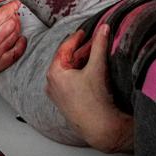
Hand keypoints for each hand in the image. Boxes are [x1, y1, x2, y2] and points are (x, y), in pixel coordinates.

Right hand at [0, 0, 26, 72]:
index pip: (4, 14)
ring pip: (15, 37)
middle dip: (13, 16)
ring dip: (15, 28)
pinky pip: (16, 54)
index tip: (15, 3)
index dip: (12, 6)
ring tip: (10, 23)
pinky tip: (19, 38)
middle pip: (12, 24)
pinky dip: (20, 45)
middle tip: (9, 13)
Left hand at [46, 24, 133, 152]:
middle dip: (81, 50)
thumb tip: (103, 28)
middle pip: (67, 59)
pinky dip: (80, 72)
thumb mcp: (96, 67)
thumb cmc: (94, 101)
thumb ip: (99, 45)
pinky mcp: (65, 101)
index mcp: (55, 73)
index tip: (85, 32)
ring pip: (69, 70)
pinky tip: (92, 70)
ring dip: (81, 61)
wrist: (99, 127)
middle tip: (94, 41)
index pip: (64, 48)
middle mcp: (52, 83)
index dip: (76, 38)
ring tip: (95, 55)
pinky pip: (70, 81)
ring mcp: (57, 94)